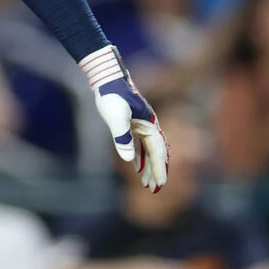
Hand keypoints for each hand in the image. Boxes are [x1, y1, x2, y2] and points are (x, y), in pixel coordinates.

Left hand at [83, 45, 168, 190]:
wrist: (107, 78)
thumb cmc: (111, 96)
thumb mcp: (116, 118)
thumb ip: (122, 138)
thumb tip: (129, 160)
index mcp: (149, 125)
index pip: (157, 151)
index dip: (160, 168)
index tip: (161, 184)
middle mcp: (148, 126)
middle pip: (156, 153)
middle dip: (157, 171)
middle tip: (155, 189)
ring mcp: (141, 126)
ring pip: (148, 151)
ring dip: (149, 167)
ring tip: (147, 185)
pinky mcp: (132, 125)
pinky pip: (140, 146)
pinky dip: (140, 157)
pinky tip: (137, 169)